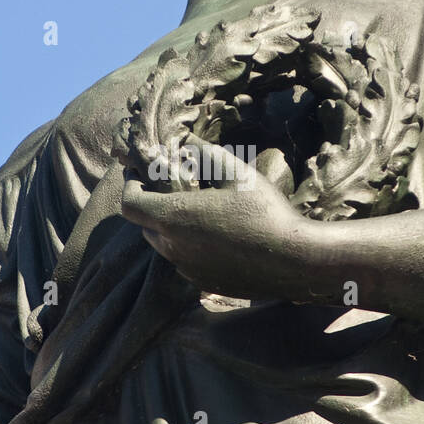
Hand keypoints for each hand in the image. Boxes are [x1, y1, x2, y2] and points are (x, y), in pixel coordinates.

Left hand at [120, 140, 316, 300]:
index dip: (130, 185)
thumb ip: (203, 153)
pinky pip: (184, 260)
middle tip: (169, 186)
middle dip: (151, 204)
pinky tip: (215, 233)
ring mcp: (187, 269)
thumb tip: (184, 140)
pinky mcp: (203, 282)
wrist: (293, 261)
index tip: (139, 173)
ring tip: (195, 208)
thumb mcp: (235, 172)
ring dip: (170, 225)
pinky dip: (188, 245)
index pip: (130, 203)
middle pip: (145, 224)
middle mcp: (173, 248)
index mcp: (174, 218)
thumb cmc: (263, 211)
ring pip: (164, 244)